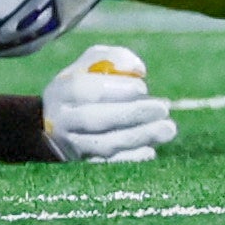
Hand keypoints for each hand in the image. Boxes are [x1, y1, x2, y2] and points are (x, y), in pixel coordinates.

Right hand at [40, 44, 175, 162]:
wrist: (57, 126)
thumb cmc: (84, 85)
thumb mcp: (92, 64)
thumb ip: (115, 58)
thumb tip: (139, 70)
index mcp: (62, 90)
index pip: (84, 89)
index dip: (116, 88)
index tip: (143, 87)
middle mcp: (62, 120)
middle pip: (96, 119)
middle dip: (133, 114)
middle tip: (163, 109)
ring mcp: (71, 145)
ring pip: (104, 144)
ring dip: (139, 137)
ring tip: (168, 129)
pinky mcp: (82, 166)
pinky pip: (108, 166)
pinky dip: (130, 159)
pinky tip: (150, 151)